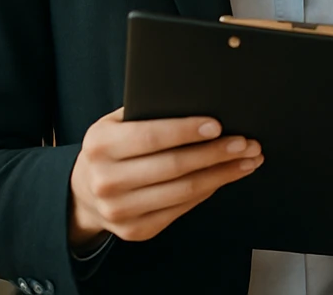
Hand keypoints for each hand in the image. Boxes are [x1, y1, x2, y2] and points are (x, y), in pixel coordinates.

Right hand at [68, 108, 262, 247]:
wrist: (84, 191)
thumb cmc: (113, 147)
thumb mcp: (117, 123)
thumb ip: (148, 113)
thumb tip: (200, 101)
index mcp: (100, 145)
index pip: (150, 137)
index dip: (186, 131)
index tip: (218, 125)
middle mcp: (106, 181)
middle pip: (173, 167)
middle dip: (216, 154)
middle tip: (247, 143)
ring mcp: (120, 210)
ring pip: (183, 191)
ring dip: (222, 174)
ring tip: (248, 160)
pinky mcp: (136, 230)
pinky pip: (182, 208)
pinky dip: (209, 190)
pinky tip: (226, 176)